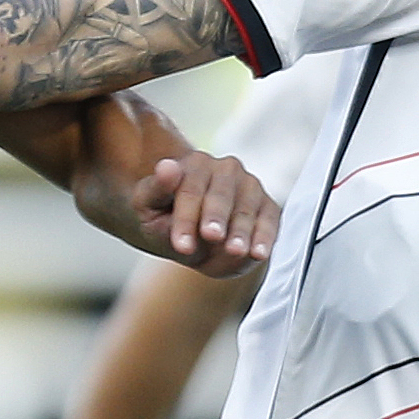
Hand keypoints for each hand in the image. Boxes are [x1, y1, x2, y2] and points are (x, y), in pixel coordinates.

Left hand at [127, 147, 275, 276]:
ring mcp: (250, 186)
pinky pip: (269, 221)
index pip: (189, 191)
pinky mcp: (267, 206)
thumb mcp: (148, 207)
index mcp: (194, 164)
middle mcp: (226, 169)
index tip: (181, 244)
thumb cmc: (165, 219)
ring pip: (246, 209)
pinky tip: (258, 253)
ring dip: (241, 231)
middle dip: (216, 217)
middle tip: (212, 237)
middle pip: (221, 195)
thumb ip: (155, 188)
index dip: (185, 219)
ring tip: (235, 251)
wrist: (190, 236)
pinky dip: (265, 237)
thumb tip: (166, 167)